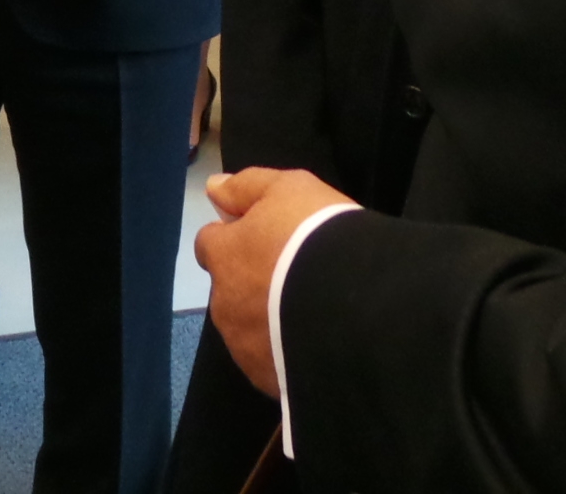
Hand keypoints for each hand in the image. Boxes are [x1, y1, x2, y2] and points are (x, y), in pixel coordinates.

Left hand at [194, 167, 355, 399]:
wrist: (356, 306)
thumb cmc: (318, 237)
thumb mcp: (290, 189)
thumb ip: (247, 187)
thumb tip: (212, 188)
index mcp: (223, 257)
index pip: (209, 244)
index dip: (233, 239)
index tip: (261, 239)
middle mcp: (224, 303)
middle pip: (228, 289)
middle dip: (250, 283)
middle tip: (292, 277)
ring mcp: (244, 347)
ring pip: (246, 329)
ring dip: (265, 321)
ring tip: (307, 315)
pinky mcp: (268, 379)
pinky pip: (269, 363)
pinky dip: (283, 354)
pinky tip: (312, 344)